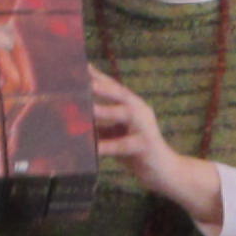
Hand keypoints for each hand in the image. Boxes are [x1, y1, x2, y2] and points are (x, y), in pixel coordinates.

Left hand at [89, 66, 222, 228]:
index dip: (96, 75)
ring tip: (89, 109)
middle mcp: (140, 111)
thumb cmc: (134, 151)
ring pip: (126, 114)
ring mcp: (145, 127)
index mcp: (132, 104)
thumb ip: (99, 122)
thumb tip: (71, 114)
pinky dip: (108, 146)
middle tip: (83, 80)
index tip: (78, 64)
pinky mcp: (146, 146)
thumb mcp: (114, 132)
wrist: (164, 171)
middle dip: (102, 86)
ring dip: (106, 111)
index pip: (112, 86)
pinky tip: (94, 150)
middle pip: (120, 94)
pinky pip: (124, 145)